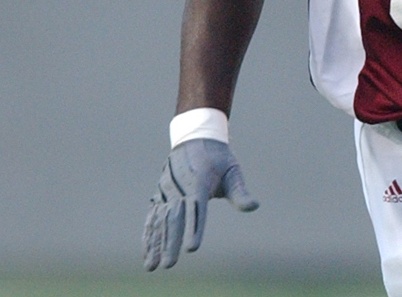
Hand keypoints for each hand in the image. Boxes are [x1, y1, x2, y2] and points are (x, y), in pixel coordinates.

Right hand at [143, 138, 258, 269]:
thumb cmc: (219, 158)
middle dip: (171, 243)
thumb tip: (254, 206)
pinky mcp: (161, 193)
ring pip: (160, 220)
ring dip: (156, 243)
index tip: (192, 248)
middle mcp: (180, 186)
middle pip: (175, 218)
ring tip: (153, 266)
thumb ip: (240, 192)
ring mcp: (167, 190)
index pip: (197, 208)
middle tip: (170, 265)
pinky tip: (147, 251)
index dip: (194, 228)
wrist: (195, 136)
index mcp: (200, 181)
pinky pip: (153, 215)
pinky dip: (149, 234)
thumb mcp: (233, 171)